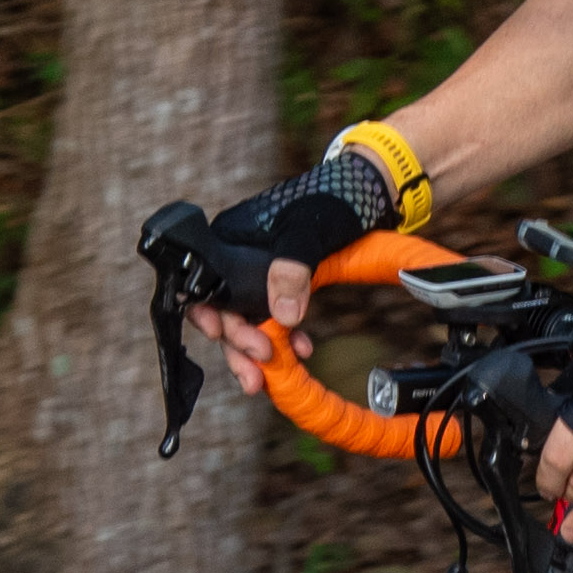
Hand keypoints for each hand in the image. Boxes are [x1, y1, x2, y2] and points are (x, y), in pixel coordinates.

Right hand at [187, 139, 396, 369]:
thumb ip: (293, 268)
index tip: (220, 335)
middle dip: (238, 345)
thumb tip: (284, 316)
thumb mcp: (310, 231)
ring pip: (248, 323)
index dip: (207, 315)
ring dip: (258, 352)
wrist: (368, 194)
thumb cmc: (333, 201)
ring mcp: (261, 276)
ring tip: (271, 379)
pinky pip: (275, 321)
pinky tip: (303, 350)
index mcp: (230, 239)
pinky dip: (285, 340)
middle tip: (256, 371)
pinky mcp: (284, 288)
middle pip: (224, 311)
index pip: (204, 284)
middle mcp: (238, 260)